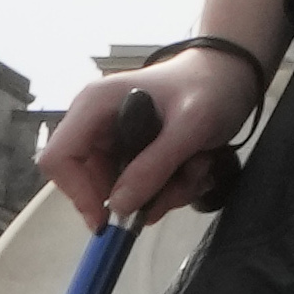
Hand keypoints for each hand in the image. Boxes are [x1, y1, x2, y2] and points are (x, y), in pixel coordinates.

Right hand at [51, 43, 263, 228]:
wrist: (234, 74)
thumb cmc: (211, 86)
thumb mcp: (190, 125)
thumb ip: (154, 165)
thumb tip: (117, 207)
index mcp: (94, 105)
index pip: (59, 158)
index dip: (77, 192)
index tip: (109, 218)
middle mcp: (96, 124)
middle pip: (91, 182)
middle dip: (139, 194)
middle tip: (180, 186)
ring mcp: (115, 141)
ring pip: (122, 191)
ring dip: (163, 192)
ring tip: (197, 167)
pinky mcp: (134, 153)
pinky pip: (141, 188)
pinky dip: (170, 187)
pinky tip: (196, 166)